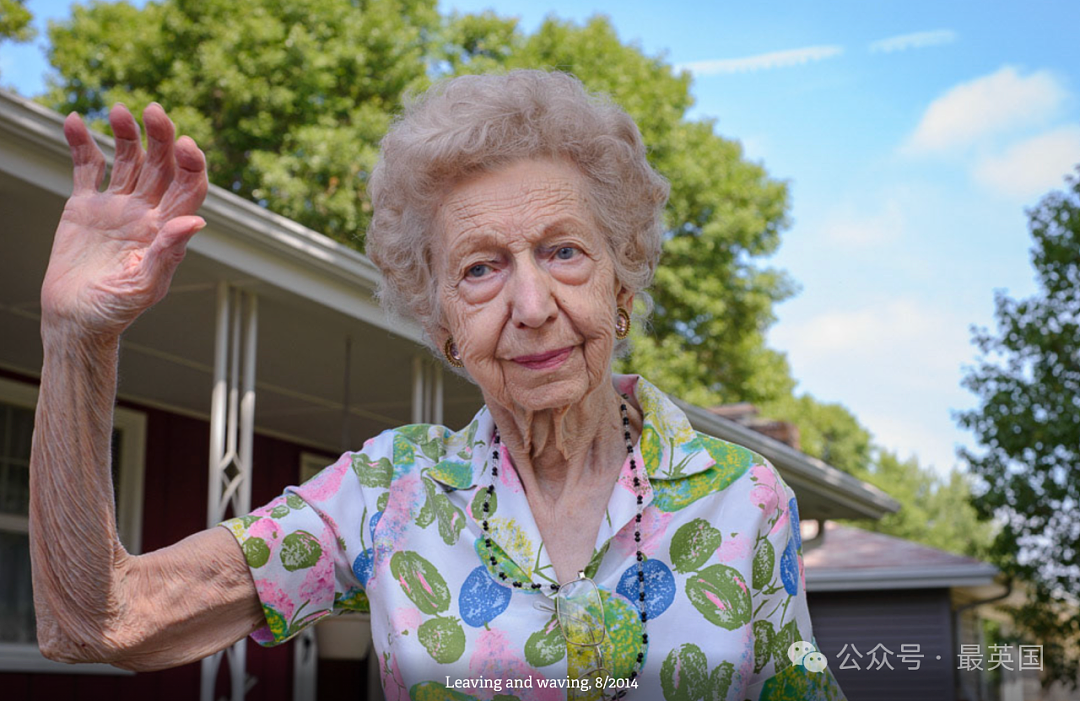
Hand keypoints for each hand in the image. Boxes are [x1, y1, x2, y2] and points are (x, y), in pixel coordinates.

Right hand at [41, 103, 208, 338]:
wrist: (75, 319)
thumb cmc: (115, 310)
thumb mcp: (145, 286)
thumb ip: (169, 253)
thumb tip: (198, 222)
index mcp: (168, 230)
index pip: (189, 188)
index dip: (191, 164)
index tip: (185, 144)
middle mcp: (147, 212)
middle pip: (161, 165)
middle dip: (160, 137)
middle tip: (154, 110)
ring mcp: (117, 206)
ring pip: (128, 159)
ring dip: (126, 134)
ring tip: (118, 110)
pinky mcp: (85, 206)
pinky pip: (87, 167)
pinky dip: (82, 144)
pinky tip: (75, 121)